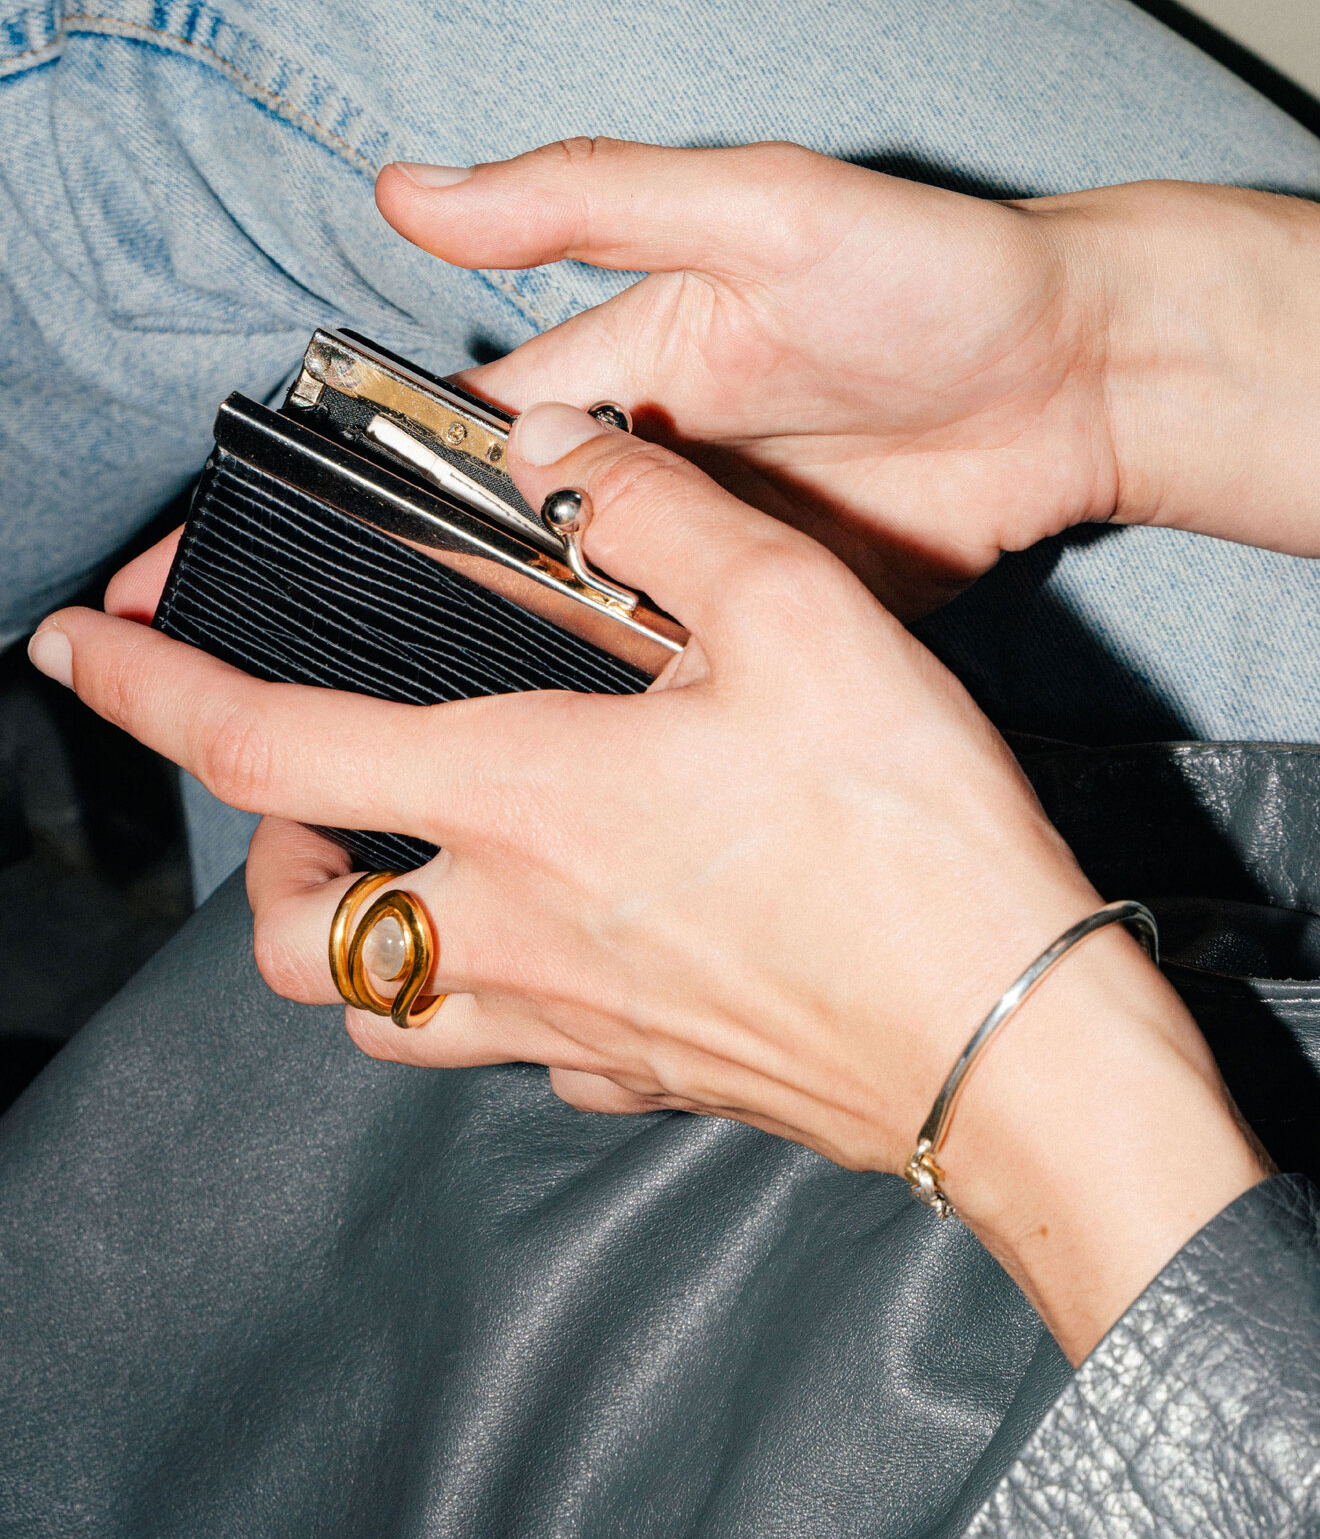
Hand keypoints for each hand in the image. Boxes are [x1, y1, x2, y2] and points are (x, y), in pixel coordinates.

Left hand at [36, 406, 1262, 1360]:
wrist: (1007, 1043)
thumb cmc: (909, 838)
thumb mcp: (801, 621)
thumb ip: (660, 517)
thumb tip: (563, 455)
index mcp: (523, 801)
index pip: (266, 748)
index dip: (147, 695)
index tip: (73, 655)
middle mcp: (512, 933)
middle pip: (290, 942)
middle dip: (261, 871)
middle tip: (316, 800)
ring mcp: (570, 1028)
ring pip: (382, 1021)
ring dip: (360, 946)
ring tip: (418, 874)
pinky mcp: (642, 1083)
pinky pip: (520, 1058)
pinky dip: (501, 1003)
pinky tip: (576, 949)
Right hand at [377, 141, 1319, 610]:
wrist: (1083, 380)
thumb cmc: (933, 274)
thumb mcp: (756, 210)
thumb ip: (586, 204)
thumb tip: (412, 193)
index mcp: (633, 358)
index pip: (489, 422)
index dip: (417, 468)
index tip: (363, 526)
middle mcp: (665, 458)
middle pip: (538, 536)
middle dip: (490, 585)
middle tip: (454, 634)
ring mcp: (724, 542)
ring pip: (610, 612)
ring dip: (575, 648)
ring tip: (532, 693)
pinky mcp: (785, 609)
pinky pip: (703, 658)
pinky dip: (668, 687)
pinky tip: (635, 725)